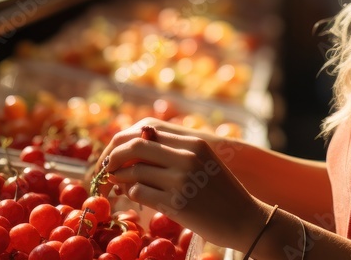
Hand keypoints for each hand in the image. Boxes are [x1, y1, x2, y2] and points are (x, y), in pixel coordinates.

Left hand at [97, 118, 266, 251]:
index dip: (121, 141)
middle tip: (104, 170)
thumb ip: (174, 151)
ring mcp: (181, 180)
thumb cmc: (221, 191)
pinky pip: (140, 193)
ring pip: (134, 172)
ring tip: (118, 185)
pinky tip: (135, 197)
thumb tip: (133, 146)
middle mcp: (186, 156)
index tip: (112, 153)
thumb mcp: (202, 161)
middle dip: (111, 158)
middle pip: (133, 147)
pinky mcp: (177, 203)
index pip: (144, 130)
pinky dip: (132, 194)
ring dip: (120, 179)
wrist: (245, 219)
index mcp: (193, 141)